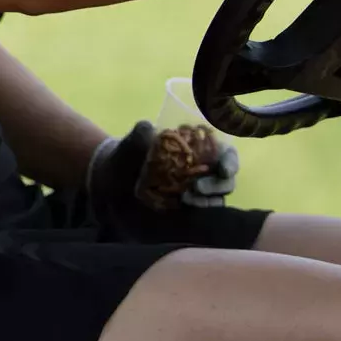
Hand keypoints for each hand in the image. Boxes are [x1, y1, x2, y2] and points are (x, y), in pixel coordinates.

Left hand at [83, 120, 240, 242]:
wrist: (110, 183)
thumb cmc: (125, 158)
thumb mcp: (130, 144)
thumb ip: (139, 134)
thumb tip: (148, 126)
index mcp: (197, 150)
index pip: (225, 154)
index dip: (229, 161)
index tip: (222, 168)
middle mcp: (202, 172)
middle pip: (226, 180)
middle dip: (217, 184)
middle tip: (197, 186)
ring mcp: (196, 193)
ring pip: (217, 199)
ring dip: (208, 200)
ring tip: (187, 199)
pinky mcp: (186, 210)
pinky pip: (203, 214)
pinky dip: (199, 211)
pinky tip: (185, 208)